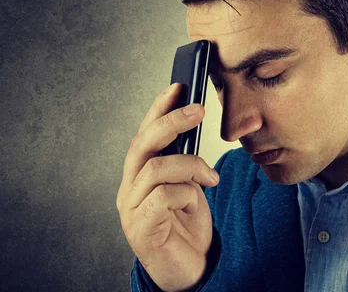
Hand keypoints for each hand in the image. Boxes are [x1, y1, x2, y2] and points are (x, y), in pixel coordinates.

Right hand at [116, 83, 218, 291]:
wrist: (190, 268)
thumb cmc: (188, 224)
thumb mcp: (191, 184)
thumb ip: (186, 160)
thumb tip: (194, 126)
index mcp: (141, 174)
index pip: (145, 133)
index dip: (159, 108)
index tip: (179, 86)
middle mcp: (130, 187)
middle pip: (142, 143)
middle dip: (171, 121)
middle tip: (199, 109)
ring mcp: (131, 208)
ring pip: (155, 167)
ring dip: (189, 166)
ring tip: (209, 177)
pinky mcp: (140, 227)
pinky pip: (163, 196)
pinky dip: (186, 192)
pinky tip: (197, 200)